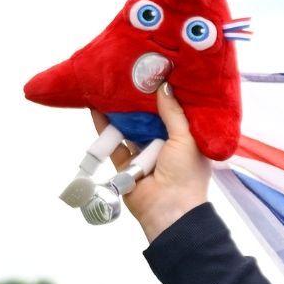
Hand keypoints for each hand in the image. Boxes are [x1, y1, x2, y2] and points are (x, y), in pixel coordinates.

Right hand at [90, 84, 211, 242]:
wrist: (169, 210)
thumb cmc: (186, 174)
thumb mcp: (186, 138)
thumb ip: (174, 113)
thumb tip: (163, 85)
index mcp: (187, 140)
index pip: (176, 113)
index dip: (166, 95)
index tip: (156, 73)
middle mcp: (166, 145)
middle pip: (150, 118)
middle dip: (140, 100)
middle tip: (129, 74)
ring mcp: (144, 154)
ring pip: (129, 128)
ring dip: (120, 111)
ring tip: (110, 86)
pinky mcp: (125, 164)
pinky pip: (112, 142)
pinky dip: (104, 126)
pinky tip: (95, 107)